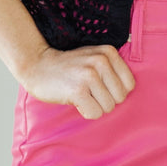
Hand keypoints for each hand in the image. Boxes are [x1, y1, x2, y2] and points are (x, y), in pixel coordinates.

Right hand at [18, 42, 135, 119]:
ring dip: (94, 106)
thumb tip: (129, 91)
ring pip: (108, 107)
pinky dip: (85, 111)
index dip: (115, 91)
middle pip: (120, 98)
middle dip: (105, 100)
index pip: (129, 85)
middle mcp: (101, 61)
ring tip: (80, 93)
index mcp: (108, 52)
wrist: (37, 66)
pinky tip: (75, 100)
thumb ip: (113, 69)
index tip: (100, 86)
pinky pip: (94, 113)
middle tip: (88, 91)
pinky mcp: (78, 91)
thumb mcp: (94, 58)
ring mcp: (89, 76)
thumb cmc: (69, 67)